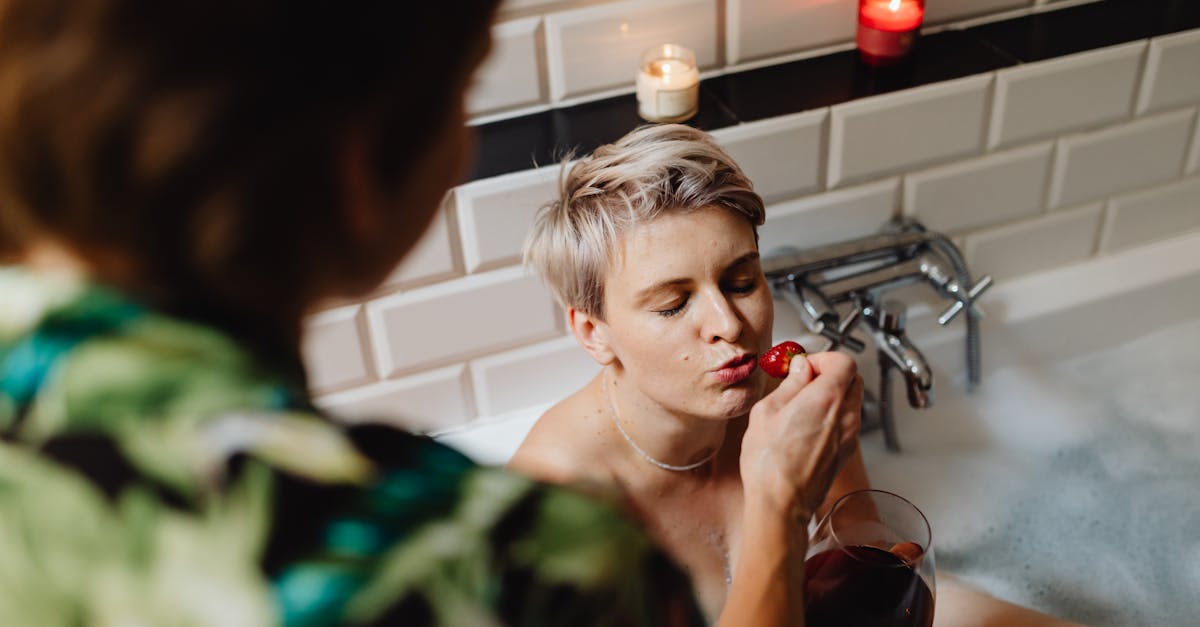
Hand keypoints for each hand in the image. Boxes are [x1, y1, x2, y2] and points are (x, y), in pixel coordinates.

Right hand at [740, 351, 862, 521]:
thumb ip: (790, 384)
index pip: (844, 361)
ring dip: (832, 395)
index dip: (823, 358)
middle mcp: (845, 416)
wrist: (781, 503)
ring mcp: (849, 436)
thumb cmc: (768, 463)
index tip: (804, 366)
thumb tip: (800, 369)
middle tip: (805, 381)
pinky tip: (806, 426)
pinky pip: (846, 422)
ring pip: (851, 401)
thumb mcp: (767, 411)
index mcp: (826, 399)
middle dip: (831, 373)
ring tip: (802, 405)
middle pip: (853, 378)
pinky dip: (833, 415)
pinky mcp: (846, 452)